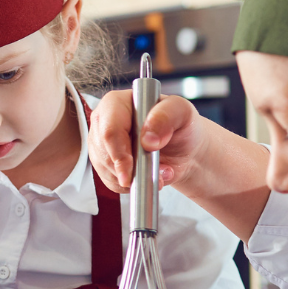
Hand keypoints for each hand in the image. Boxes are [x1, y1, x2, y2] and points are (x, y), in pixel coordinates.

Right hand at [88, 91, 208, 193]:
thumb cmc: (182, 125)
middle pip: (104, 152)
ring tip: (157, 172)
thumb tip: (147, 138)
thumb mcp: (182, 113)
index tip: (131, 172)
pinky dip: (129, 185)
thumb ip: (165, 117)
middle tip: (154, 175)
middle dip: (128, 170)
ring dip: (132, 178)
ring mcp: (102, 143)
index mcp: (118, 103)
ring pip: (106, 169)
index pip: (109, 130)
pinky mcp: (105, 162)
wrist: (185, 149)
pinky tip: (145, 176)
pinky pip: (110, 181)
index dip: (118, 153)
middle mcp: (105, 121)